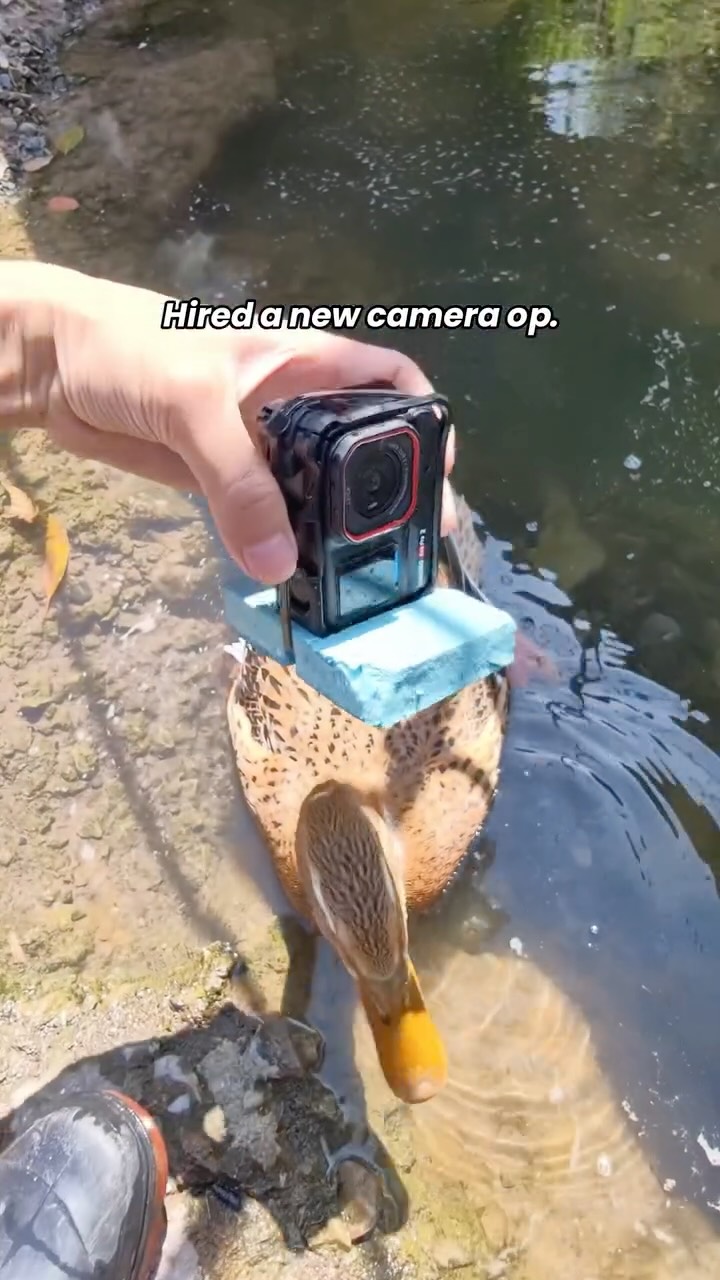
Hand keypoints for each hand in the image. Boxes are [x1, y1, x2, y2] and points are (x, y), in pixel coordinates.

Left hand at [3, 263, 455, 582]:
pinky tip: (301, 578)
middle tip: (409, 548)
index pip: (387, 377)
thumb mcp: (194, 404)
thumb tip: (280, 562)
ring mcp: (258, 449)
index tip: (439, 468)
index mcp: (303, 362)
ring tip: (364, 578)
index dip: (423, 414)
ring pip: (313, 492)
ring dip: (335, 531)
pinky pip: (265, 520)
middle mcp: (292, 406)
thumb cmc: (129, 348)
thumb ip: (238, 481)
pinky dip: (283, 548)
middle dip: (388, 491)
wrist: (50, 365)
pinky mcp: (221, 485)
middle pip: (359, 447)